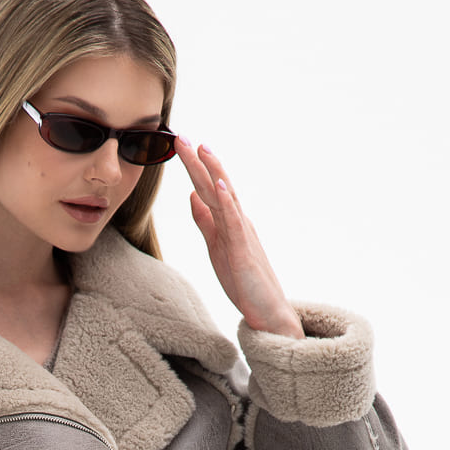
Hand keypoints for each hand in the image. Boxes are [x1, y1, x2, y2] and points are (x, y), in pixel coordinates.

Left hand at [175, 136, 303, 338]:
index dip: (195, 167)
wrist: (268, 312)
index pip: (210, 188)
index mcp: (229, 222)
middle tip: (182, 137)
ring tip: (201, 148)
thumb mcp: (217, 246)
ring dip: (213, 172)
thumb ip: (206, 222)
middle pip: (216, 186)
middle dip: (198, 162)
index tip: (181, 143)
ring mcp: (242, 235)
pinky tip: (218, 185)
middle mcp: (238, 222)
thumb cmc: (244, 281)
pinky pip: (233, 223)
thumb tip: (192, 197)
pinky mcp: (243, 252)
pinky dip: (226, 202)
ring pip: (225, 197)